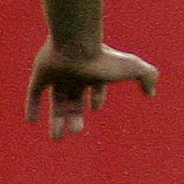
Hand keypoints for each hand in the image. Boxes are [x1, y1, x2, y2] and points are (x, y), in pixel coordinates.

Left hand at [25, 40, 158, 138]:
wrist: (76, 45)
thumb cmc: (104, 59)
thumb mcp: (134, 68)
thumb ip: (148, 77)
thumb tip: (151, 93)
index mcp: (95, 71)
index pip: (95, 87)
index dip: (97, 98)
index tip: (96, 109)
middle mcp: (76, 74)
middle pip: (75, 98)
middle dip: (75, 115)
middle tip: (76, 130)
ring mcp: (57, 75)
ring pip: (56, 99)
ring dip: (57, 118)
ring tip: (57, 138)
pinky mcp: (41, 75)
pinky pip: (34, 93)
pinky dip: (33, 107)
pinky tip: (33, 121)